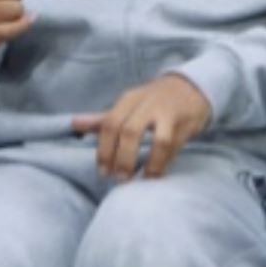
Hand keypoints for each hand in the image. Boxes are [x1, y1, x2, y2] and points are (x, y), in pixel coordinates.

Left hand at [72, 73, 211, 178]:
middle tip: (118, 179)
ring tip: (137, 180)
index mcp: (129, 100)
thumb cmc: (153, 101)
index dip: (104, 150)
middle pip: (129, 131)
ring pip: (156, 140)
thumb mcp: (128, 106)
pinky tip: (155, 175)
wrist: (192, 86)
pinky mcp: (184, 123)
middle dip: (121, 158)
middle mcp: (147, 103)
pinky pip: (174, 147)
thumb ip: (102, 119)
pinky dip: (162, 163)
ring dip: (146, 163)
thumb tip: (73, 124)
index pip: (109, 124)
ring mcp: (168, 113)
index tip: (102, 172)